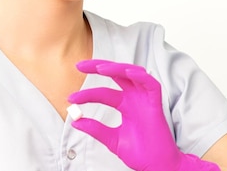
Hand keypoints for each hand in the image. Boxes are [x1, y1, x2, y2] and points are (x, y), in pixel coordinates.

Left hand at [68, 59, 219, 170]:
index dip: (86, 94)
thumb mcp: (112, 139)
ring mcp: (145, 99)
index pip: (103, 92)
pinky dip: (140, 76)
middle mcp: (135, 98)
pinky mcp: (156, 103)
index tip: (70, 99)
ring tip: (99, 68)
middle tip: (80, 65)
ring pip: (132, 74)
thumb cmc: (140, 153)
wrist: (156, 166)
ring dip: (117, 68)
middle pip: (116, 74)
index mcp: (125, 104)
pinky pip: (151, 84)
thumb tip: (75, 121)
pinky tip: (127, 72)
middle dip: (98, 67)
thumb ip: (96, 129)